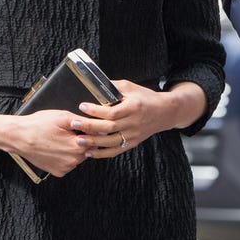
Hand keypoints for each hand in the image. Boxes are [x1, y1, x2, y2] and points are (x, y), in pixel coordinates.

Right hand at [10, 109, 89, 177]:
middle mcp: (72, 161)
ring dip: (75, 149)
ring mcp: (65, 168)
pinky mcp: (58, 172)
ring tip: (60, 139)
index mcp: (77, 147)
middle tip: (68, 132)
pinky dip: (66, 156)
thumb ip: (84, 123)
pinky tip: (56, 147)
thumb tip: (99, 126)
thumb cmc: (38, 125)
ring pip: (78, 157)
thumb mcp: (63, 117)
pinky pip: (68, 163)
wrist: (18, 137)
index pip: (95, 140)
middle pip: (88, 149)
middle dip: (82, 140)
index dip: (90, 131)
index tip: (82, 127)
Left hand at [68, 78, 203, 156]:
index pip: (112, 112)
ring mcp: (134, 135)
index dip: (96, 110)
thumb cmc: (146, 97)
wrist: (165, 112)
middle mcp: (134, 122)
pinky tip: (89, 152)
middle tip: (74, 123)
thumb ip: (113, 87)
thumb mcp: (131, 87)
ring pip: (111, 142)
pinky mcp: (133, 143)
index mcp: (133, 107)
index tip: (82, 106)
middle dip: (89, 126)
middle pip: (109, 127)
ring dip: (93, 142)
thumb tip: (94, 85)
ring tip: (78, 139)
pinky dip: (102, 153)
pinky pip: (116, 151)